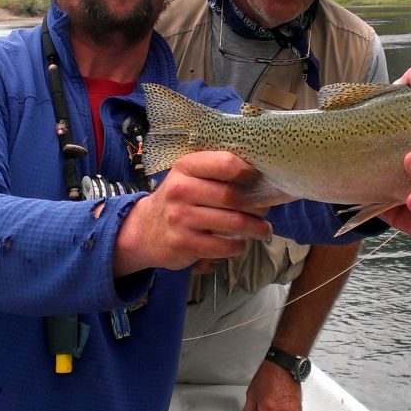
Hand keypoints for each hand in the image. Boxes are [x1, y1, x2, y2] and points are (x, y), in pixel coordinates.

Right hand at [114, 151, 272, 274]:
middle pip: (234, 196)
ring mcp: (180, 218)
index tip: (260, 181)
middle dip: (258, 205)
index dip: (249, 173)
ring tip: (263, 229)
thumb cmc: (179, 200)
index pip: (226, 163)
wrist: (145, 230)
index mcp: (186, 167)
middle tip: (266, 210)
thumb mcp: (189, 177)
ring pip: (234, 223)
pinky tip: (239, 243)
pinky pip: (224, 246)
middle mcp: (181, 190)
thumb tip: (261, 175)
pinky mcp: (183, 243)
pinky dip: (238, 246)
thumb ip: (217, 172)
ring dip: (256, 228)